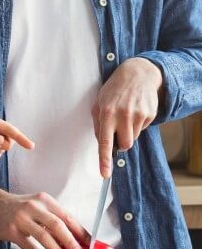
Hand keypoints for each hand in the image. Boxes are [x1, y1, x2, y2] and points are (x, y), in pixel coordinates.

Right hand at [0, 177, 86, 248]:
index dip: (80, 231)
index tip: (89, 244)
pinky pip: (30, 247)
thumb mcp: (37, 205)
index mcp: (44, 200)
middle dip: (71, 241)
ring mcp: (21, 218)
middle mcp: (34, 206)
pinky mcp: (11, 230)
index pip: (67, 216)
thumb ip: (53, 218)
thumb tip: (75, 238)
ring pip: (44, 236)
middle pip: (57, 225)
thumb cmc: (18, 207)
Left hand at [93, 57, 162, 176]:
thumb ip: (98, 125)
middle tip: (118, 129)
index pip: (105, 142)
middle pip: (125, 145)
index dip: (104, 160)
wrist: (137, 73)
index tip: (105, 174)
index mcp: (107, 113)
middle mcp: (123, 115)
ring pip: (134, 138)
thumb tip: (103, 144)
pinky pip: (143, 129)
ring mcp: (138, 114)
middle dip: (122, 143)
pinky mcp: (149, 114)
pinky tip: (135, 110)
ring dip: (129, 131)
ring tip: (126, 114)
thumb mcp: (99, 103)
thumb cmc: (114, 90)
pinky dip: (138, 124)